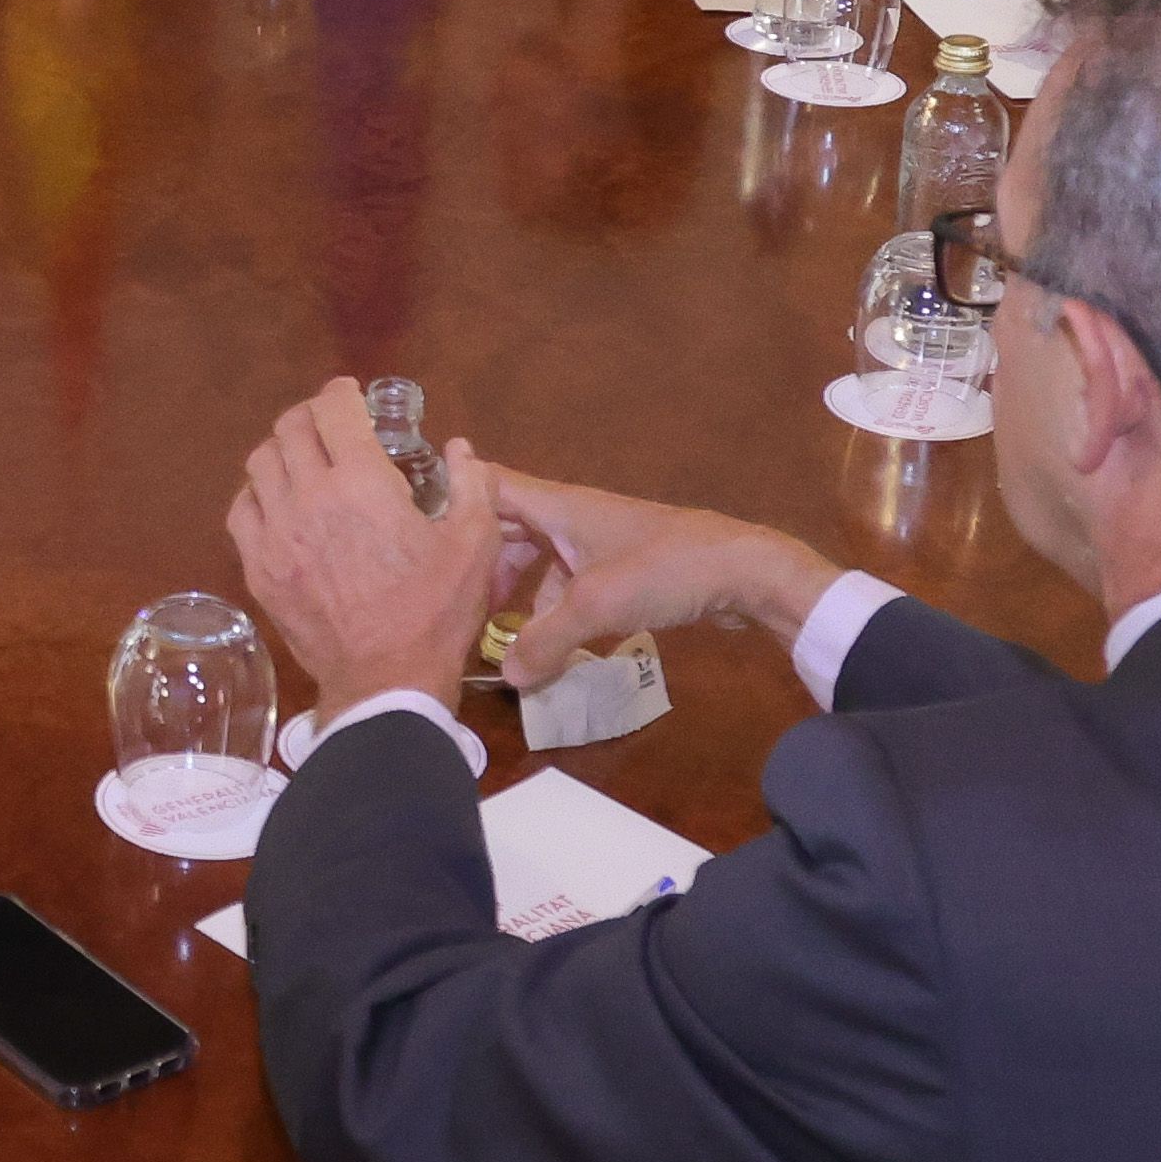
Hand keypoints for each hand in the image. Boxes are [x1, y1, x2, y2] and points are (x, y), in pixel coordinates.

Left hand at [226, 379, 505, 712]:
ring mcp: (276, 534)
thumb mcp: (475, 545)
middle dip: (310, 416)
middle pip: (289, 429)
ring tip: (302, 460)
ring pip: (259, 464)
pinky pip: (241, 511)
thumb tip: (458, 447)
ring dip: (282, 451)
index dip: (340, 393)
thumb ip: (471, 485)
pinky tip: (277, 503)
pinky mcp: (258, 568)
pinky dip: (256, 494)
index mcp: (361, 483)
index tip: (349, 395)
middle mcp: (309, 497)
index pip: (333, 411)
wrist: (385, 680)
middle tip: (329, 425)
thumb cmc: (434, 612)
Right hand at [480, 472, 835, 674]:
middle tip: (457, 604)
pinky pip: (572, 585)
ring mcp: (600, 543)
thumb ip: (545, 640)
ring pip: (542, 562)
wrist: (743, 572)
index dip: (452, 496)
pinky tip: (557, 647)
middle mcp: (573, 517)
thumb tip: (508, 676)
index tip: (417, 523)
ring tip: (503, 637)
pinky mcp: (624, 570)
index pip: (489, 485)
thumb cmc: (665, 568)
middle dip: (482, 564)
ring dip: (522, 595)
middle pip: (509, 529)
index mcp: (559, 506)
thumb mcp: (595, 605)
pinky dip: (557, 610)